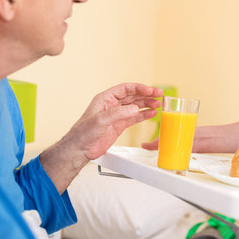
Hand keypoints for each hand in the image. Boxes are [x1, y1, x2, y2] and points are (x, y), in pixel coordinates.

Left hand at [40, 83, 161, 191]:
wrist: (79, 149)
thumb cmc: (82, 133)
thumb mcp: (99, 121)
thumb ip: (117, 114)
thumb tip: (134, 109)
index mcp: (105, 99)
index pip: (125, 89)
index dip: (139, 88)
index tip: (150, 90)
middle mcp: (112, 105)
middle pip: (132, 96)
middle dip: (146, 94)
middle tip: (159, 94)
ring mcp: (116, 115)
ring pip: (135, 106)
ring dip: (147, 104)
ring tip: (158, 104)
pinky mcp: (119, 125)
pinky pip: (134, 118)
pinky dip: (144, 115)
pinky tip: (152, 113)